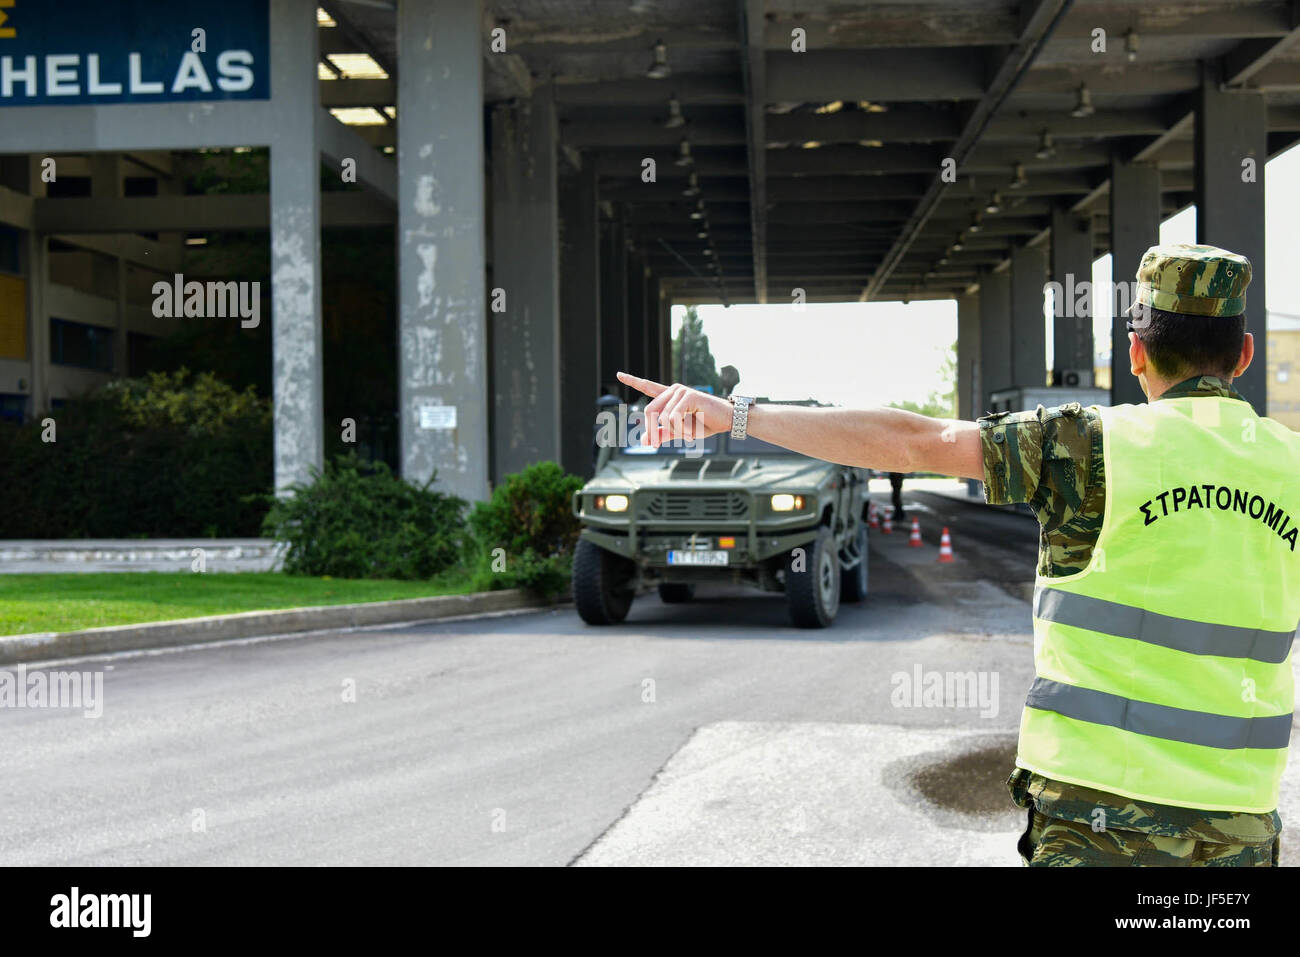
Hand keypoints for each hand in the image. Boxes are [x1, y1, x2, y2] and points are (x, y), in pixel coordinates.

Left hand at [616, 371, 733, 447]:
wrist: (726, 421)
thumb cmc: (705, 424)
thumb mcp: (679, 432)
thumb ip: (662, 434)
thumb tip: (643, 441)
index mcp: (669, 397)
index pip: (648, 387)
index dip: (633, 381)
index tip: (619, 374)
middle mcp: (673, 391)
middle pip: (649, 410)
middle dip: (650, 430)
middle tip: (654, 445)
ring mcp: (680, 391)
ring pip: (663, 417)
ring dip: (675, 432)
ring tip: (689, 435)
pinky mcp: (688, 395)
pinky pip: (674, 417)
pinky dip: (682, 430)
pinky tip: (692, 434)